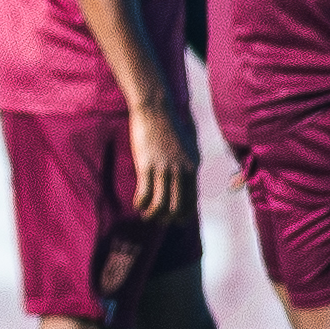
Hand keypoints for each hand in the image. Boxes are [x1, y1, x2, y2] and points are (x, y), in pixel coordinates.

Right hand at [125, 96, 194, 221]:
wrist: (156, 108)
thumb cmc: (169, 125)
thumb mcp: (188, 146)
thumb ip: (189, 163)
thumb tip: (188, 178)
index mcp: (193, 168)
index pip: (192, 202)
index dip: (182, 216)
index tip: (172, 219)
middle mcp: (182, 171)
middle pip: (177, 208)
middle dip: (166, 219)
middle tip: (157, 219)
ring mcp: (165, 169)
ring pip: (161, 205)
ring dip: (152, 215)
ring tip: (145, 214)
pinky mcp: (147, 165)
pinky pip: (145, 194)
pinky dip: (140, 203)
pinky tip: (137, 203)